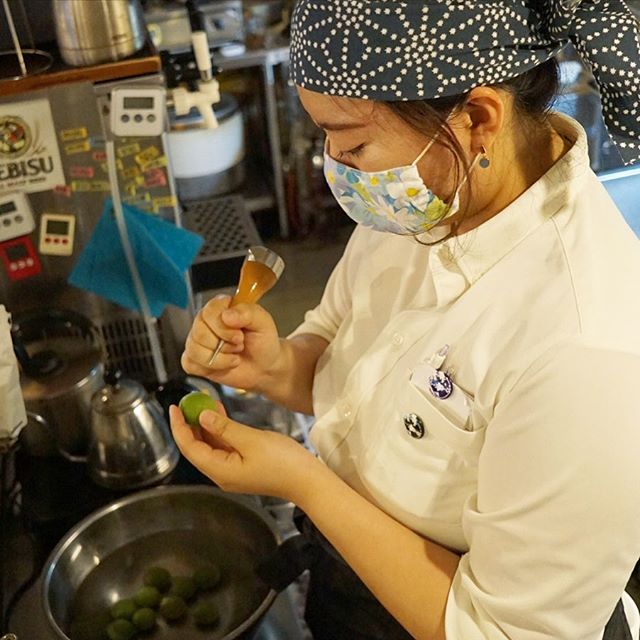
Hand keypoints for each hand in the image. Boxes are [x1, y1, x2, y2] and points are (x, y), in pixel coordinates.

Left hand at [169, 404, 320, 502]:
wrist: (306, 480)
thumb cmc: (283, 463)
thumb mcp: (251, 440)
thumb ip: (224, 428)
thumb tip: (202, 417)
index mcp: (220, 471)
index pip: (189, 447)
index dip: (179, 426)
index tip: (174, 407)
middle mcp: (222, 474)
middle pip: (196, 447)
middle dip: (190, 424)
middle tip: (187, 402)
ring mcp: (232, 471)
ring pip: (210, 446)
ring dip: (205, 425)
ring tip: (203, 402)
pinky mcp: (242, 466)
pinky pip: (224, 447)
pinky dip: (219, 430)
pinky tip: (219, 414)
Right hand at [181, 295, 282, 392]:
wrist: (264, 366)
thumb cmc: (262, 341)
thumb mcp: (263, 322)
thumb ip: (248, 312)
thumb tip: (227, 315)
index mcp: (221, 307)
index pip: (209, 311)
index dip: (223, 326)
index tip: (239, 334)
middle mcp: (206, 321)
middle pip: (199, 332)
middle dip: (224, 344)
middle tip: (239, 345)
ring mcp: (198, 340)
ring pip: (195, 349)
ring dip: (220, 358)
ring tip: (234, 354)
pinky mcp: (195, 359)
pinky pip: (191, 364)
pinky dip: (212, 368)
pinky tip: (225, 364)